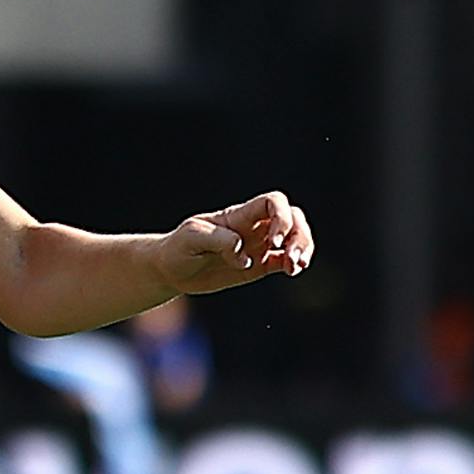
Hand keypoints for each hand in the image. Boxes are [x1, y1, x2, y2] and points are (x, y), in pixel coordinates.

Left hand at [161, 191, 313, 296]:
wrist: (171, 269)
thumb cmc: (178, 248)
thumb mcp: (191, 239)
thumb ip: (218, 240)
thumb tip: (243, 253)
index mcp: (239, 216)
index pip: (273, 202)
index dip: (282, 217)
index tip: (274, 240)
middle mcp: (254, 227)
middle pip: (293, 218)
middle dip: (299, 235)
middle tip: (290, 256)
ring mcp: (258, 246)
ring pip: (295, 238)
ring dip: (303, 249)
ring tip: (295, 267)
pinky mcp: (258, 265)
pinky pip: (285, 261)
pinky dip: (294, 264)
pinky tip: (293, 271)